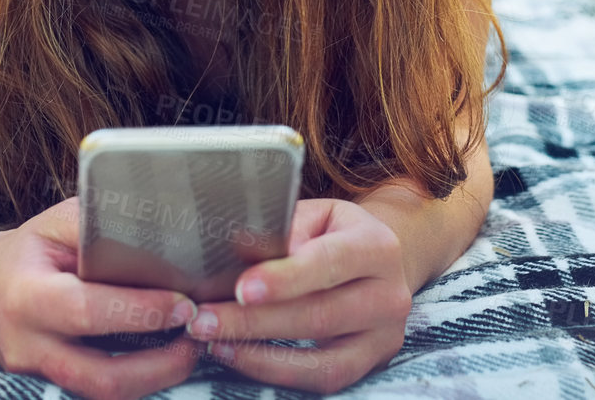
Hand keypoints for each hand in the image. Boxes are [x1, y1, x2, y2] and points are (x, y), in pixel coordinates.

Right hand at [0, 195, 201, 399]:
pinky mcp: (47, 387)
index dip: (141, 312)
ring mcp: (36, 374)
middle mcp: (28, 346)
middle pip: (101, 377)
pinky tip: (163, 358)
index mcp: (27, 296)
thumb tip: (159, 232)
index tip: (184, 302)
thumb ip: (98, 227)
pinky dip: (136, 381)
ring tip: (190, 349)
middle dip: (159, 364)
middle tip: (197, 335)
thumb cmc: (23, 252)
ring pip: (102, 396)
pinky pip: (96, 393)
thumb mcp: (53, 226)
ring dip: (154, 380)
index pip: (89, 311)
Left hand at [183, 198, 412, 392]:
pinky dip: (275, 372)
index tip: (242, 288)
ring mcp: (385, 335)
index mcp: (377, 246)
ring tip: (213, 340)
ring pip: (322, 359)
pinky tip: (238, 355)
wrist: (378, 261)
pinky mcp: (373, 362)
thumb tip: (240, 250)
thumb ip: (283, 230)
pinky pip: (322, 379)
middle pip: (320, 315)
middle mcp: (391, 293)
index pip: (330, 262)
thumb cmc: (332, 233)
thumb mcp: (314, 216)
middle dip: (254, 321)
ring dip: (259, 355)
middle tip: (204, 319)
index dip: (285, 278)